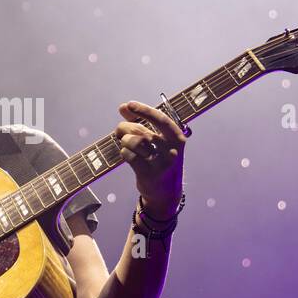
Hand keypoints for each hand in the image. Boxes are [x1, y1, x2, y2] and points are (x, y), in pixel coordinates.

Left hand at [114, 100, 186, 218]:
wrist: (166, 192)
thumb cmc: (159, 160)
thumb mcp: (157, 141)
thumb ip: (140, 122)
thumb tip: (123, 107)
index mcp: (177, 138)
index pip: (160, 119)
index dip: (144, 110)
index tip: (129, 104)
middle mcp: (172, 151)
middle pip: (142, 131)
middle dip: (126, 127)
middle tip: (119, 130)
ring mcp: (161, 164)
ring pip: (134, 142)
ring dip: (124, 140)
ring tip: (124, 142)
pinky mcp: (149, 175)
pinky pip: (129, 156)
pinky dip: (124, 153)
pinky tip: (127, 155)